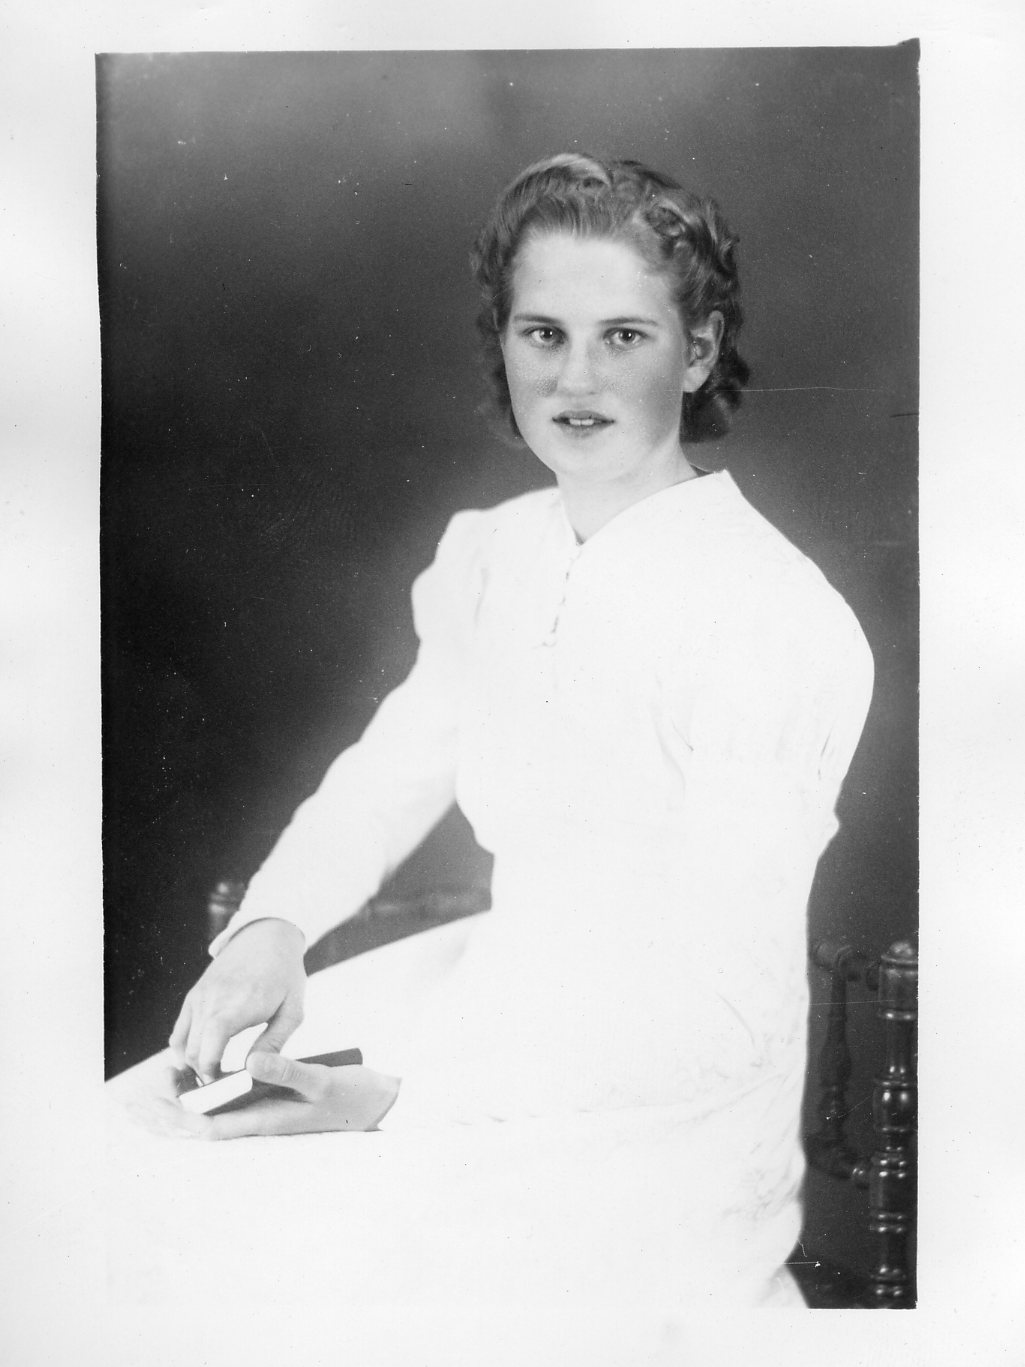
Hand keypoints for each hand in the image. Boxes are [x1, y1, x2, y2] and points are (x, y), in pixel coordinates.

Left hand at [132, 1055, 399, 1140]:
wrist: (375, 1105)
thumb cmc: (351, 1095)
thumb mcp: (322, 1080)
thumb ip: (288, 1072)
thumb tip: (249, 1066)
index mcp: (266, 1119)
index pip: (209, 1125)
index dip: (177, 1119)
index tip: (150, 1108)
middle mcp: (258, 1120)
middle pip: (202, 1124)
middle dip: (167, 1116)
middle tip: (132, 1103)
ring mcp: (263, 1113)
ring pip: (211, 1114)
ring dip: (181, 1105)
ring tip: (152, 1088)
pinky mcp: (270, 1103)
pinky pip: (228, 1103)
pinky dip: (205, 1094)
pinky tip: (193, 1081)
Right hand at [169, 918, 306, 1080]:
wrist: (267, 936)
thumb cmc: (285, 975)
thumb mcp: (292, 1011)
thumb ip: (273, 1043)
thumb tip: (253, 1070)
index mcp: (237, 1005)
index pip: (210, 1048)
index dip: (211, 1073)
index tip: (225, 1088)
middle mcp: (212, 1000)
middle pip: (194, 1052)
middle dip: (204, 1076)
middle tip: (222, 1089)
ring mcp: (199, 997)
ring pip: (183, 1044)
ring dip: (194, 1065)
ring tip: (213, 1076)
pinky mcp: (194, 995)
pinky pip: (179, 1030)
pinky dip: (184, 1049)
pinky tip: (201, 1059)